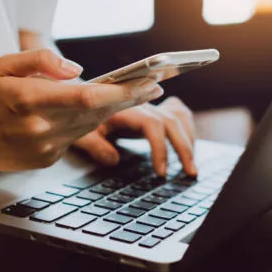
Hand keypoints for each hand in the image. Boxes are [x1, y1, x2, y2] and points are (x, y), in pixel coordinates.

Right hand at [0, 49, 164, 170]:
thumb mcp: (4, 65)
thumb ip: (41, 60)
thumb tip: (77, 70)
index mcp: (30, 99)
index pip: (87, 97)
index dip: (122, 92)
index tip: (147, 83)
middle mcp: (40, 127)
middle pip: (97, 113)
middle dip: (129, 99)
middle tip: (153, 86)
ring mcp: (44, 148)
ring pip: (89, 127)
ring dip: (111, 111)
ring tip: (131, 94)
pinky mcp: (45, 160)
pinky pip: (74, 139)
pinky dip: (85, 125)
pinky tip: (91, 113)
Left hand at [72, 97, 196, 176]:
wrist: (81, 99)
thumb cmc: (79, 116)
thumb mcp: (81, 132)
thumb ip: (95, 146)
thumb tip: (113, 160)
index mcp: (126, 109)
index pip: (153, 124)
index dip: (160, 148)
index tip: (161, 171)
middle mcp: (142, 105)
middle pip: (172, 122)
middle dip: (183, 147)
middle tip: (189, 172)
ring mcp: (150, 107)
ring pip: (178, 118)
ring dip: (189, 140)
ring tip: (191, 165)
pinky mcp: (153, 111)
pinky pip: (178, 113)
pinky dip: (187, 127)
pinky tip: (190, 142)